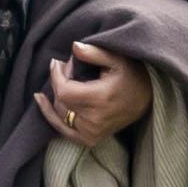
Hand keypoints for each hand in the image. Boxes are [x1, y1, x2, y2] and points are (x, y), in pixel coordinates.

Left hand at [37, 40, 151, 143]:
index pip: (64, 91)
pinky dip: (50, 115)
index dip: (56, 76)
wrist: (146, 100)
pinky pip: (62, 130)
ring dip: (57, 95)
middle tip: (65, 67)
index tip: (57, 63)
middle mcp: (94, 120)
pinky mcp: (89, 139)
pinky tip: (40, 100)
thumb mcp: (117, 59)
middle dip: (59, 81)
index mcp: (100, 99)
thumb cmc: (131, 76)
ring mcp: (91, 133)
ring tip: (63, 78)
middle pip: (61, 100)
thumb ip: (94, 52)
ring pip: (59, 113)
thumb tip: (73, 47)